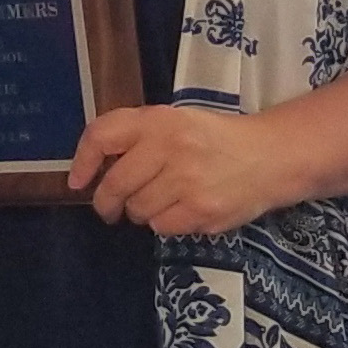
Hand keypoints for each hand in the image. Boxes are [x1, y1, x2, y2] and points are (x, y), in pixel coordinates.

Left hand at [67, 104, 297, 234]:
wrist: (270, 157)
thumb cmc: (214, 139)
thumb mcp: (176, 121)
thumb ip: (138, 137)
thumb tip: (94, 169)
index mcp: (159, 120)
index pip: (103, 135)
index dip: (83, 161)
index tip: (77, 181)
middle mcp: (170, 147)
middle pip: (115, 184)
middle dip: (106, 202)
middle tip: (110, 209)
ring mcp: (186, 181)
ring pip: (137, 210)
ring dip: (141, 212)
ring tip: (162, 200)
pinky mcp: (201, 211)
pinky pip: (162, 227)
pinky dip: (166, 224)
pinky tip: (183, 209)